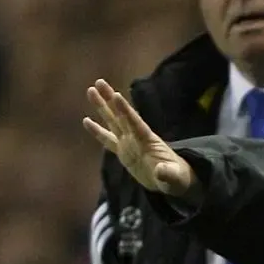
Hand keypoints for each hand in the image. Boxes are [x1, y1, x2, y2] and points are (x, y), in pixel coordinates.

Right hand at [84, 80, 197, 197]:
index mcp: (148, 140)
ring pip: (112, 122)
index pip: (135, 123)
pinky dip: (97, 131)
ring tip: (91, 90)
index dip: (126, 111)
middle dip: (110, 99)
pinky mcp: (123, 152)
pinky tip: (86, 120)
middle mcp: (136, 137)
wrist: (172, 181)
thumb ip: (168, 173)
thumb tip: (159, 171)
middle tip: (99, 82)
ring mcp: (129, 143)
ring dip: (102, 107)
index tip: (116, 96)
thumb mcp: (175, 178)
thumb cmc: (177, 178)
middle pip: (120, 116)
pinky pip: (107, 140)